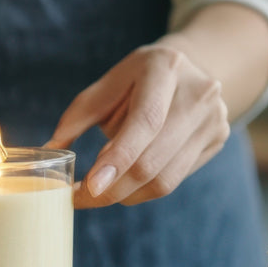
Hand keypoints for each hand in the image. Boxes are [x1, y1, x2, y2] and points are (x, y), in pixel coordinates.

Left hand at [46, 43, 230, 207]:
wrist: (189, 68)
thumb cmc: (138, 78)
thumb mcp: (109, 83)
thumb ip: (80, 115)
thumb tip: (50, 150)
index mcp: (166, 67)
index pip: (145, 122)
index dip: (118, 158)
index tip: (90, 186)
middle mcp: (198, 93)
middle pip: (153, 159)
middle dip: (113, 187)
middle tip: (79, 198)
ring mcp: (214, 119)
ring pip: (165, 179)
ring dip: (125, 194)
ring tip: (98, 192)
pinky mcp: (217, 140)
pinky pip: (174, 180)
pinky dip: (142, 190)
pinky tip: (124, 183)